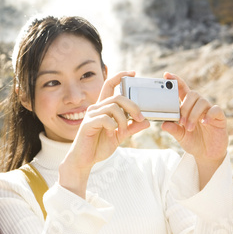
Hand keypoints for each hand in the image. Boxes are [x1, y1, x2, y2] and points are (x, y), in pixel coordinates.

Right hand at [59, 71, 149, 196]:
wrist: (84, 160)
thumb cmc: (99, 146)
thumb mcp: (120, 136)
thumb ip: (131, 127)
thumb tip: (147, 121)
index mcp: (103, 108)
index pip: (110, 85)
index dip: (120, 76)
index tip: (132, 73)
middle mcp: (96, 108)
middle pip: (117, 96)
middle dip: (132, 105)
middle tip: (140, 117)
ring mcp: (91, 115)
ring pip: (113, 107)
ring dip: (124, 119)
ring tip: (123, 130)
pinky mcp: (88, 124)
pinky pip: (105, 118)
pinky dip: (113, 125)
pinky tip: (111, 133)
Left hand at [161, 72, 227, 187]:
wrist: (207, 154)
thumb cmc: (192, 141)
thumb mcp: (180, 136)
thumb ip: (173, 129)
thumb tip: (163, 124)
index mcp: (187, 106)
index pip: (181, 90)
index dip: (175, 81)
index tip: (166, 75)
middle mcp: (198, 106)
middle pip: (192, 94)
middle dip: (184, 106)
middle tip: (180, 121)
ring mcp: (209, 110)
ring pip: (202, 101)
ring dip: (193, 114)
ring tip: (188, 127)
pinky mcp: (219, 117)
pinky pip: (215, 110)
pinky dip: (208, 115)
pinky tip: (203, 122)